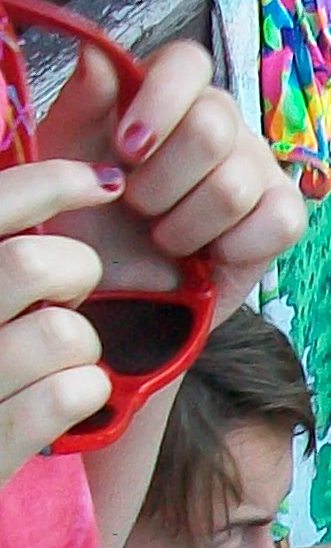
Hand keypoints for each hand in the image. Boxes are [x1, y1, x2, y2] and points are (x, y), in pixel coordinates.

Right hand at [0, 155, 116, 477]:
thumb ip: (4, 241)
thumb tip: (45, 148)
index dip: (54, 181)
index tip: (104, 183)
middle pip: (29, 263)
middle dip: (76, 272)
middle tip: (71, 293)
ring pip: (61, 332)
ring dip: (84, 344)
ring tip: (65, 359)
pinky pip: (70, 395)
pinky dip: (86, 392)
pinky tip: (71, 399)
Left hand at [40, 34, 303, 310]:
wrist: (108, 293)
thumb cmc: (86, 219)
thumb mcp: (65, 161)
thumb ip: (81, 104)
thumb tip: (97, 51)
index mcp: (167, 96)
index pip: (188, 62)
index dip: (161, 102)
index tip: (125, 150)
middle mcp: (218, 122)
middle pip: (212, 127)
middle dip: (161, 183)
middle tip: (136, 207)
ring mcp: (256, 166)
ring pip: (235, 185)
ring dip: (185, 226)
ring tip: (164, 237)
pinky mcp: (283, 215)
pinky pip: (280, 220)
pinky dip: (235, 246)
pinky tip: (208, 255)